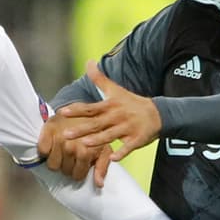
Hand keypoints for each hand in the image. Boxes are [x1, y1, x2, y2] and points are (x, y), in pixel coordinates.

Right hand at [36, 114, 111, 186]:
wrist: (81, 108)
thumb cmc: (94, 131)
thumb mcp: (103, 148)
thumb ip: (102, 167)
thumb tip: (99, 184)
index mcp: (85, 152)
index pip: (77, 176)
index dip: (78, 171)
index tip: (79, 164)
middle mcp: (71, 147)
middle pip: (64, 171)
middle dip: (68, 166)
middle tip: (70, 156)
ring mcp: (58, 140)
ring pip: (52, 165)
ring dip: (56, 161)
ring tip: (62, 151)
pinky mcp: (47, 132)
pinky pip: (42, 152)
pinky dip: (45, 150)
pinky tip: (52, 144)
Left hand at [56, 60, 161, 185]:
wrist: (158, 113)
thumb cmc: (131, 103)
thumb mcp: (116, 90)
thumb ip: (99, 79)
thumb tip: (88, 62)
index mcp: (110, 106)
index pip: (90, 108)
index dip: (76, 110)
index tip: (62, 112)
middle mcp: (117, 116)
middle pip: (96, 123)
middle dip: (81, 129)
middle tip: (65, 134)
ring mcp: (127, 128)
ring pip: (110, 135)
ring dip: (98, 140)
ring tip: (85, 144)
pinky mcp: (137, 139)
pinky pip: (128, 147)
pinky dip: (122, 152)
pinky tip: (113, 158)